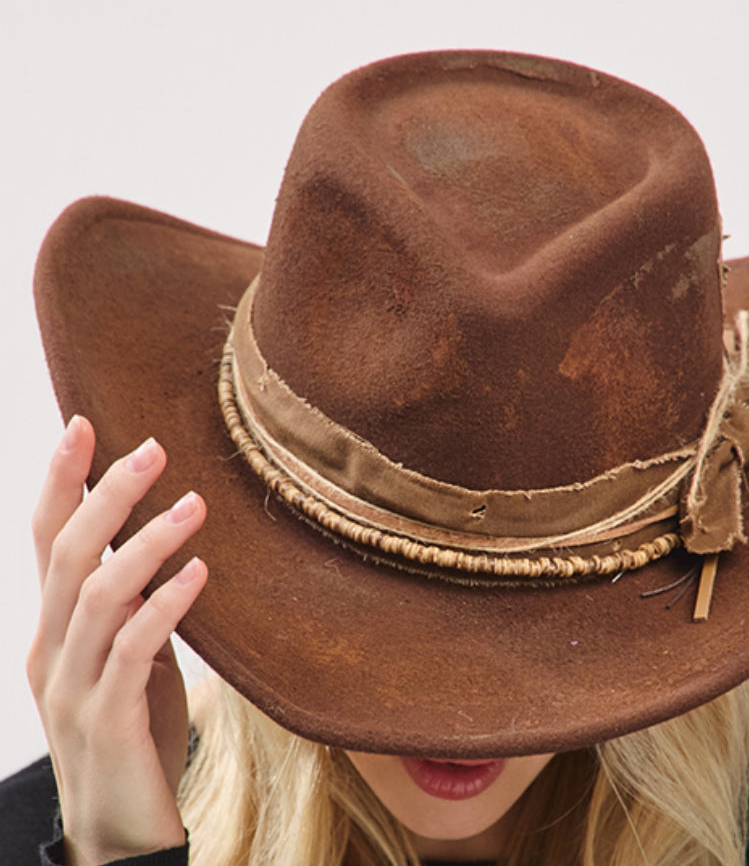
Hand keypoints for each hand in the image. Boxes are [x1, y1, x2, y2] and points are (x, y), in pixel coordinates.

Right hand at [26, 416, 207, 865]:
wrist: (118, 825)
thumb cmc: (131, 726)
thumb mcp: (128, 653)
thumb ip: (133, 603)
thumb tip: (163, 543)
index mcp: (53, 627)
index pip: (47, 540)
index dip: (61, 481)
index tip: (84, 424)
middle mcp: (50, 649)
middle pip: (66, 556)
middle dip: (105, 496)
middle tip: (152, 449)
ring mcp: (72, 687)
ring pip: (98, 598)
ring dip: (146, 545)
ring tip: (194, 505)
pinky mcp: (107, 720)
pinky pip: (132, 652)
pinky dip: (166, 607)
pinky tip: (200, 574)